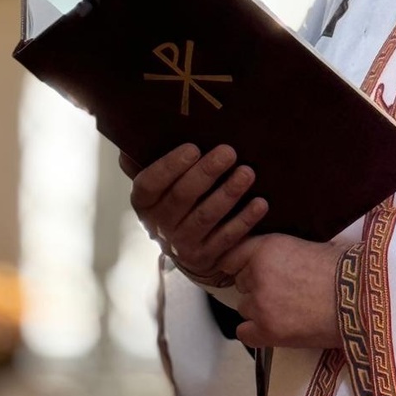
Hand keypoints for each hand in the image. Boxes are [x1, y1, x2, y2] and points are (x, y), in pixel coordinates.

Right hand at [119, 144, 268, 288]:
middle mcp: (160, 226)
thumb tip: (135, 136)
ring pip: (205, 217)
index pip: (149, 185)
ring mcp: (183, 245)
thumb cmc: (180, 197)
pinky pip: (227, 238)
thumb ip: (151, 159)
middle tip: (229, 151)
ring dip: (228, 193)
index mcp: (145, 203)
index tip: (193, 147)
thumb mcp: (163, 182)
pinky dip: (245, 220)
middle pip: (181, 197)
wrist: (194, 246)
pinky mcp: (206, 259)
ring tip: (247, 173)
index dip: (169, 166)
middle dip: (206, 173)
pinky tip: (261, 203)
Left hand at [220, 234, 345, 348]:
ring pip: (245, 307)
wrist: (360, 298)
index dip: (245, 264)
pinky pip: (244, 333)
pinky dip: (257, 332)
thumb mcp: (306, 246)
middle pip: (242, 283)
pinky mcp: (266, 331)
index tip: (254, 271)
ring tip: (287, 310)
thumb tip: (267, 261)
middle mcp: (257, 274)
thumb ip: (278, 253)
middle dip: (257, 286)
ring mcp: (259, 304)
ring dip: (260, 309)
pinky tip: (276, 328)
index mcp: (267, 247)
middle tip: (284, 290)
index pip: (234, 256)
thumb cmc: (342, 269)